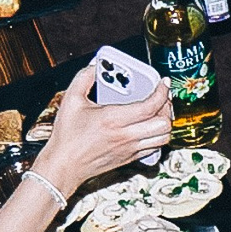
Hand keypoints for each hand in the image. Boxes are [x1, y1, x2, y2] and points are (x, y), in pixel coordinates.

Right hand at [35, 64, 174, 200]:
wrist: (63, 166)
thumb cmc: (66, 137)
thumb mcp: (71, 100)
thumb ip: (84, 78)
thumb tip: (96, 65)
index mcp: (113, 119)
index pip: (151, 106)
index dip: (162, 92)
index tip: (163, 83)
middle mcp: (125, 136)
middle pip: (163, 123)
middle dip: (167, 107)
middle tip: (160, 97)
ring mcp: (130, 149)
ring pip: (163, 138)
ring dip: (164, 123)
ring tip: (157, 112)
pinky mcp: (129, 158)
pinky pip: (155, 148)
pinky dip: (157, 136)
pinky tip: (148, 127)